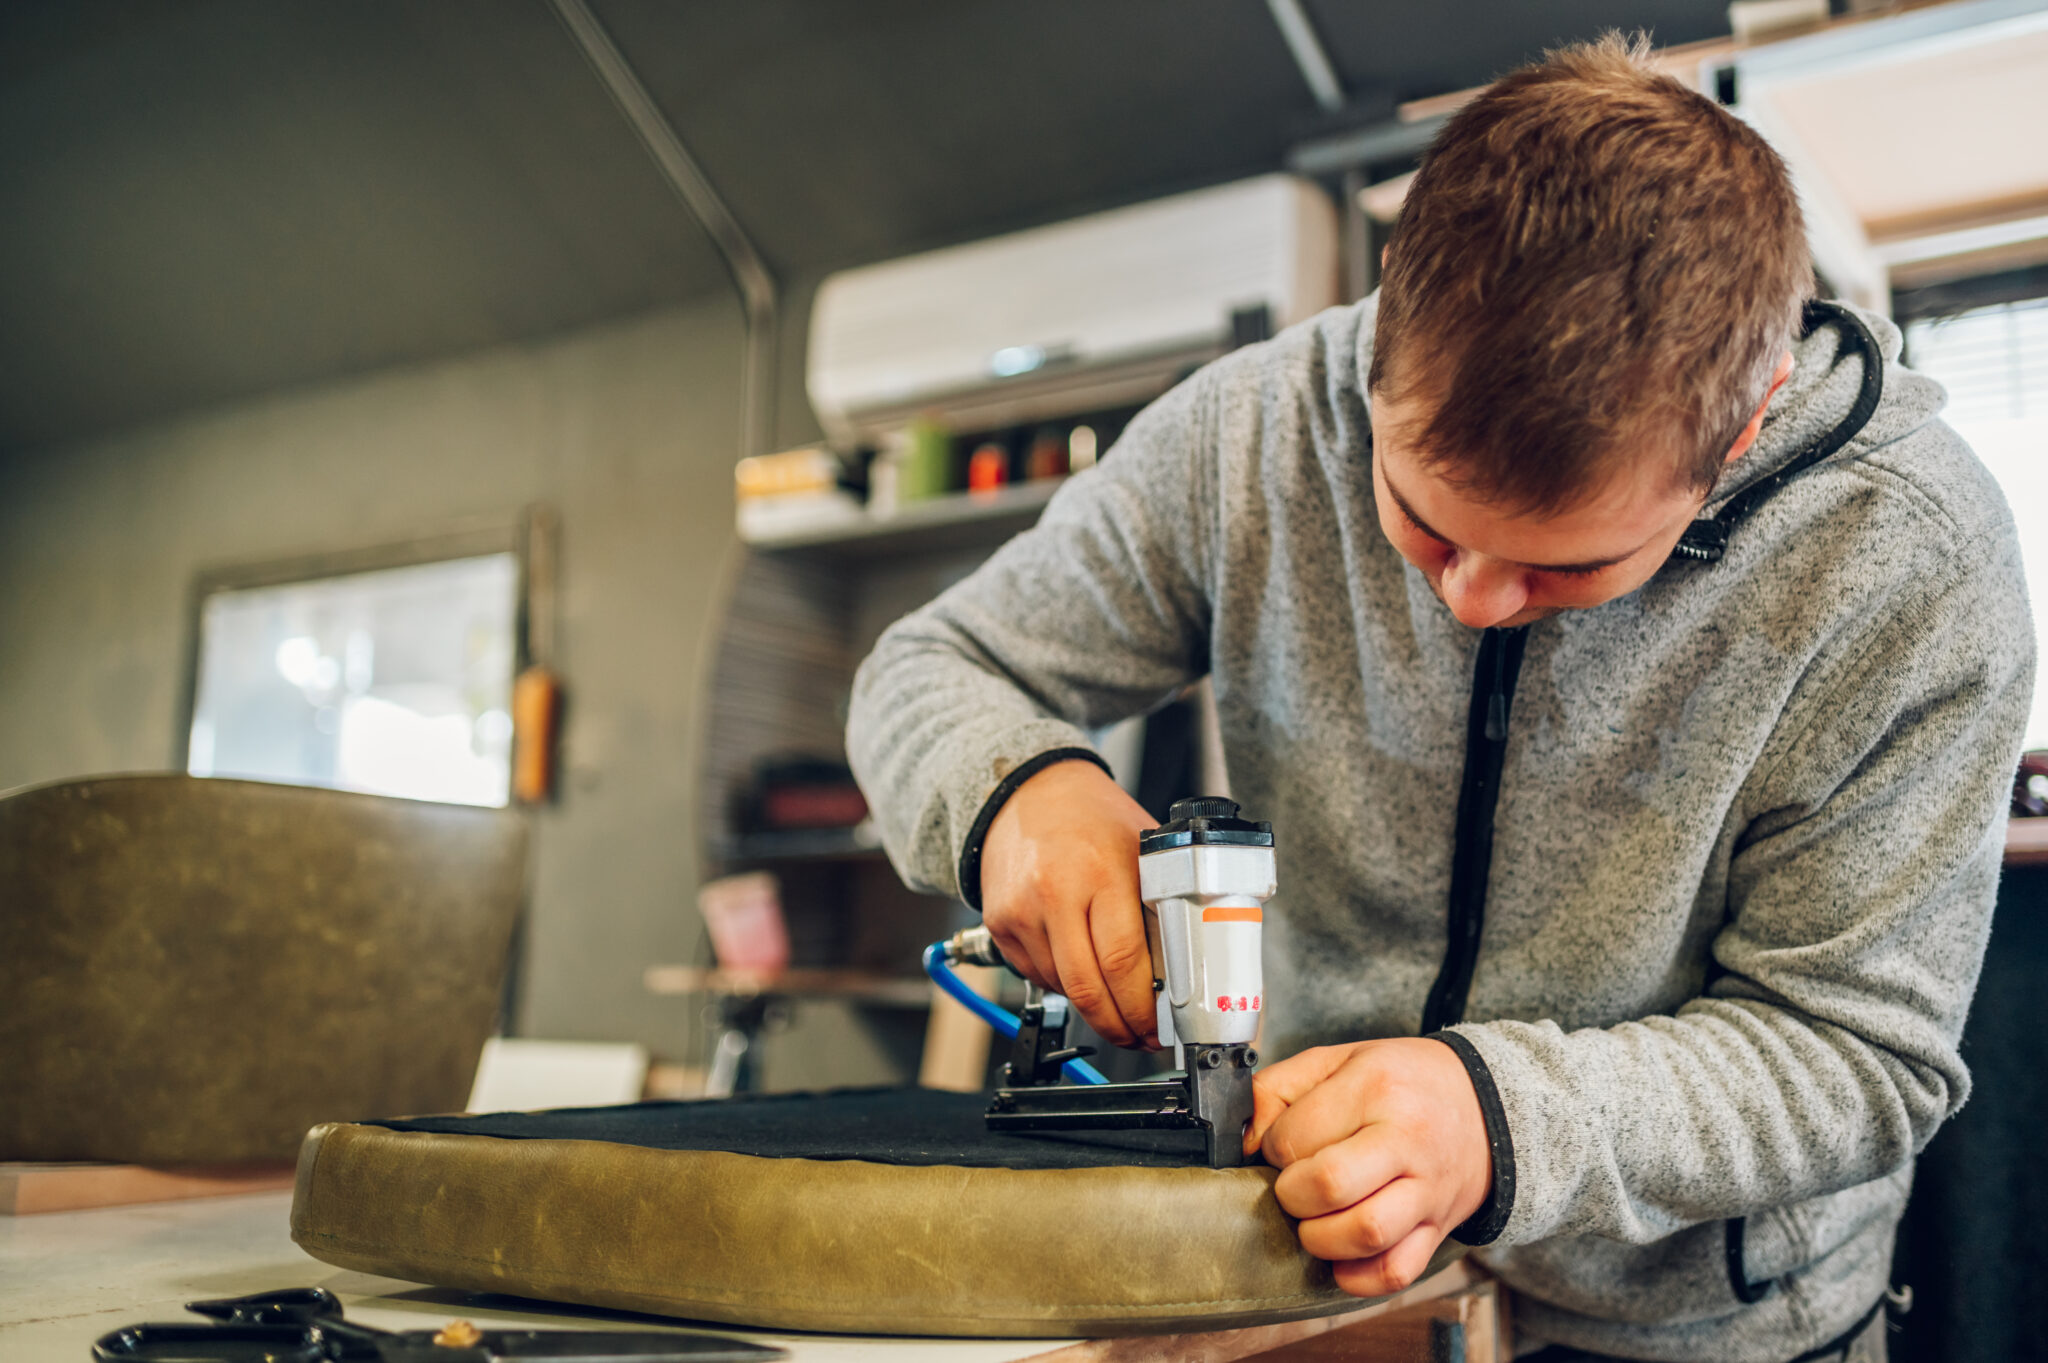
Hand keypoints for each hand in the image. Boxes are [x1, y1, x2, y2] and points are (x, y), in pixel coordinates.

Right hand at [980, 759, 1160, 1048]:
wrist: (1027, 793)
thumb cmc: (1092, 818)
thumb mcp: (1143, 850)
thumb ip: (1162, 904)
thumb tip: (1184, 968)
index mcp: (1098, 872)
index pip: (1122, 961)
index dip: (1142, 1007)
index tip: (1159, 1025)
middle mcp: (1052, 894)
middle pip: (1088, 989)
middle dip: (1120, 1026)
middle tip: (1142, 1036)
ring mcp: (1019, 912)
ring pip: (1062, 989)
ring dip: (1094, 1006)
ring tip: (1117, 1001)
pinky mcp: (999, 925)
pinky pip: (1037, 975)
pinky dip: (1064, 983)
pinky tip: (1081, 965)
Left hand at [1247, 1038, 1492, 1296]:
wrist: (1486, 1105)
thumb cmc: (1404, 1081)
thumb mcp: (1339, 1059)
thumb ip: (1277, 1088)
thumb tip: (1245, 1139)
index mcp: (1376, 1087)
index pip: (1296, 1136)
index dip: (1273, 1149)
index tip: (1281, 1148)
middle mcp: (1407, 1139)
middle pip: (1328, 1185)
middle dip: (1290, 1196)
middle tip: (1292, 1187)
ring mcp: (1427, 1189)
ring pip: (1364, 1233)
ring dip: (1319, 1238)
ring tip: (1313, 1221)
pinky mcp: (1438, 1228)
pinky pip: (1395, 1271)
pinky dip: (1356, 1276)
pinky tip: (1340, 1257)